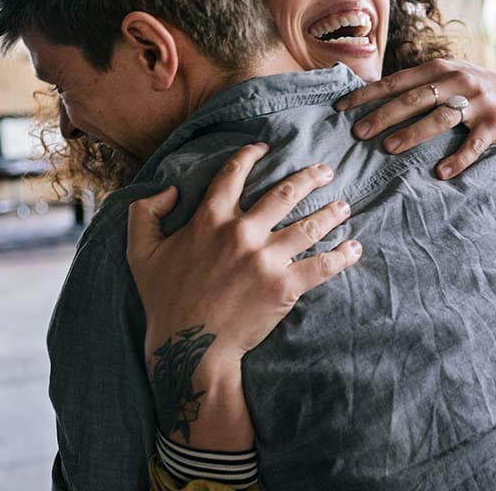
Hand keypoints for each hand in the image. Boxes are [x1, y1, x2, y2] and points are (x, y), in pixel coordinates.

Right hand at [127, 143, 362, 366]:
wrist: (189, 347)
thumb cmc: (164, 300)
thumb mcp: (140, 252)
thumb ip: (146, 213)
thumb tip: (171, 190)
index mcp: (209, 220)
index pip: (233, 174)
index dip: (250, 155)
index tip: (265, 148)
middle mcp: (241, 232)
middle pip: (284, 193)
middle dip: (309, 178)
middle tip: (326, 171)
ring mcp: (265, 259)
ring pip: (308, 225)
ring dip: (331, 212)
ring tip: (344, 206)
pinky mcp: (284, 286)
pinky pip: (322, 265)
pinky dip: (342, 255)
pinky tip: (355, 248)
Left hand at [334, 58, 495, 179]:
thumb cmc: (469, 90)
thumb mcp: (445, 77)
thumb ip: (414, 84)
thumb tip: (367, 94)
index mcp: (438, 68)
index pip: (396, 81)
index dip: (368, 94)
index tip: (342, 108)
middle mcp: (457, 81)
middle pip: (415, 99)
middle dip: (384, 115)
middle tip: (359, 132)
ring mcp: (477, 102)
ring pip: (441, 119)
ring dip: (414, 134)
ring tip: (389, 149)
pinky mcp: (494, 124)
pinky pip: (474, 144)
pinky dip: (458, 159)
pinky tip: (442, 172)